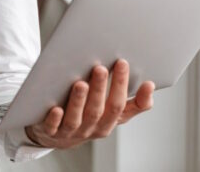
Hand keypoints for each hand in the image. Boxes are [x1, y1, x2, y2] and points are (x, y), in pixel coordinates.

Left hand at [24, 59, 153, 148]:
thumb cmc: (90, 116)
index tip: (123, 63)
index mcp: (107, 122)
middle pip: (97, 111)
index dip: (121, 86)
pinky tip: (56, 108)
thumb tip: (150, 86)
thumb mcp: (113, 113)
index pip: (118, 105)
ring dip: (78, 101)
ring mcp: (69, 131)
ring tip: (80, 83)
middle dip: (100, 89)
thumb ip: (133, 103)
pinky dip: (55, 119)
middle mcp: (90, 128)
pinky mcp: (49, 132)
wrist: (58, 136)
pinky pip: (52, 127)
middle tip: (100, 68)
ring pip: (76, 119)